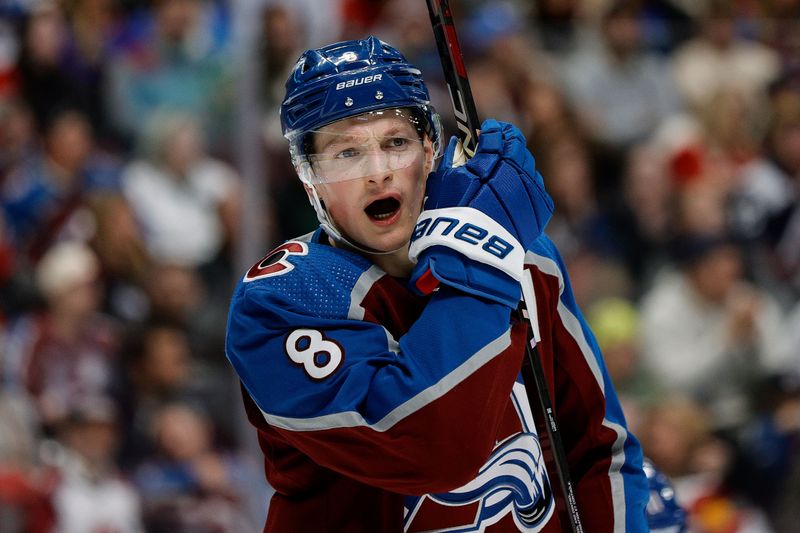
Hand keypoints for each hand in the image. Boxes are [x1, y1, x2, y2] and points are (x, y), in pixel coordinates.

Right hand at [409, 120, 552, 306]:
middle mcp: (517, 171)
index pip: (499, 134)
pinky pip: (536, 189)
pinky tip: (511, 195)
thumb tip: (460, 144)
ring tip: (500, 176)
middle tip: (492, 152)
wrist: (472, 257)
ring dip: (516, 166)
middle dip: (506, 145)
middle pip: (518, 147)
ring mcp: (532, 191)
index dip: (491, 131)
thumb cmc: (451, 218)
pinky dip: (525, 187)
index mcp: (494, 160)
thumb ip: (454, 158)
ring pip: (529, 167)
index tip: (484, 134)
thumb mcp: (445, 182)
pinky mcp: (539, 211)